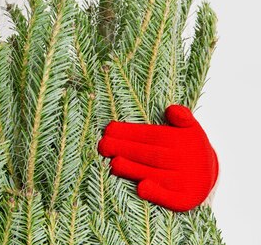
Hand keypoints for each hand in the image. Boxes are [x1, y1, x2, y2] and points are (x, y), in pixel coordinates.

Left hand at [98, 104, 218, 211]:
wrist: (206, 175)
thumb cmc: (187, 146)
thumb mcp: (189, 128)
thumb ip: (181, 116)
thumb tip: (172, 110)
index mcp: (185, 141)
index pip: (153, 135)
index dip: (130, 132)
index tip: (108, 130)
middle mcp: (187, 161)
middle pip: (151, 154)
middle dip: (125, 149)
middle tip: (103, 146)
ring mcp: (187, 181)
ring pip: (156, 175)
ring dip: (133, 169)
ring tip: (113, 164)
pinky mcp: (186, 200)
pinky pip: (171, 198)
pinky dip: (156, 194)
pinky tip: (140, 188)